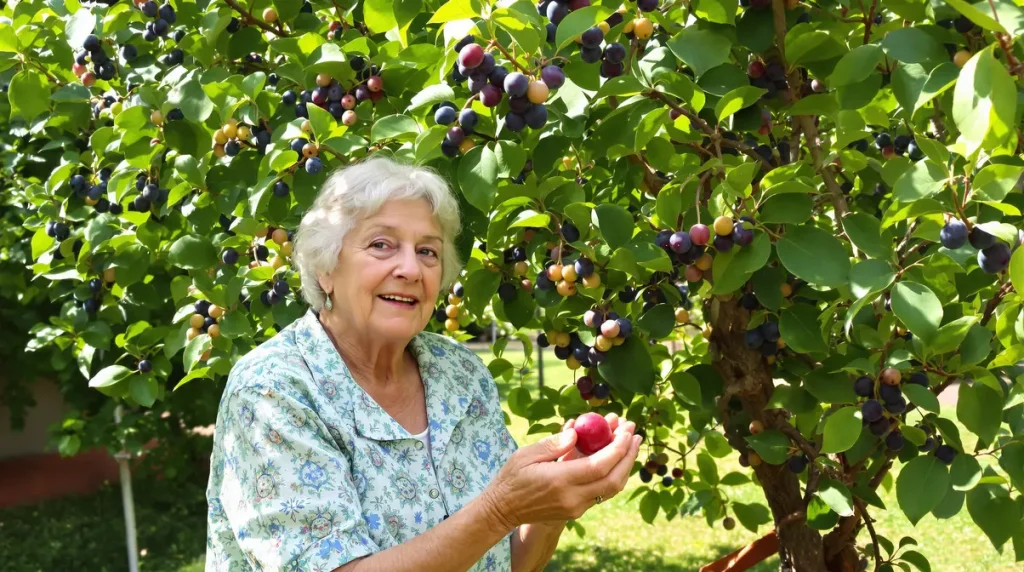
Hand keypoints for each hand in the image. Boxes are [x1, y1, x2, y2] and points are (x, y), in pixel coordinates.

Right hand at [481, 414, 640, 530]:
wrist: (503, 510)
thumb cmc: (511, 477)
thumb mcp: (526, 454)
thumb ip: (554, 444)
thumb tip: (577, 433)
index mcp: (560, 481)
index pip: (600, 465)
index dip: (618, 447)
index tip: (626, 429)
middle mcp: (573, 497)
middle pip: (613, 479)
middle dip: (628, 455)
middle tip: (634, 432)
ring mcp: (576, 507)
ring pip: (611, 488)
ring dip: (624, 464)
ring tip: (631, 442)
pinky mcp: (576, 510)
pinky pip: (601, 492)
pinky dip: (612, 473)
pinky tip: (615, 456)